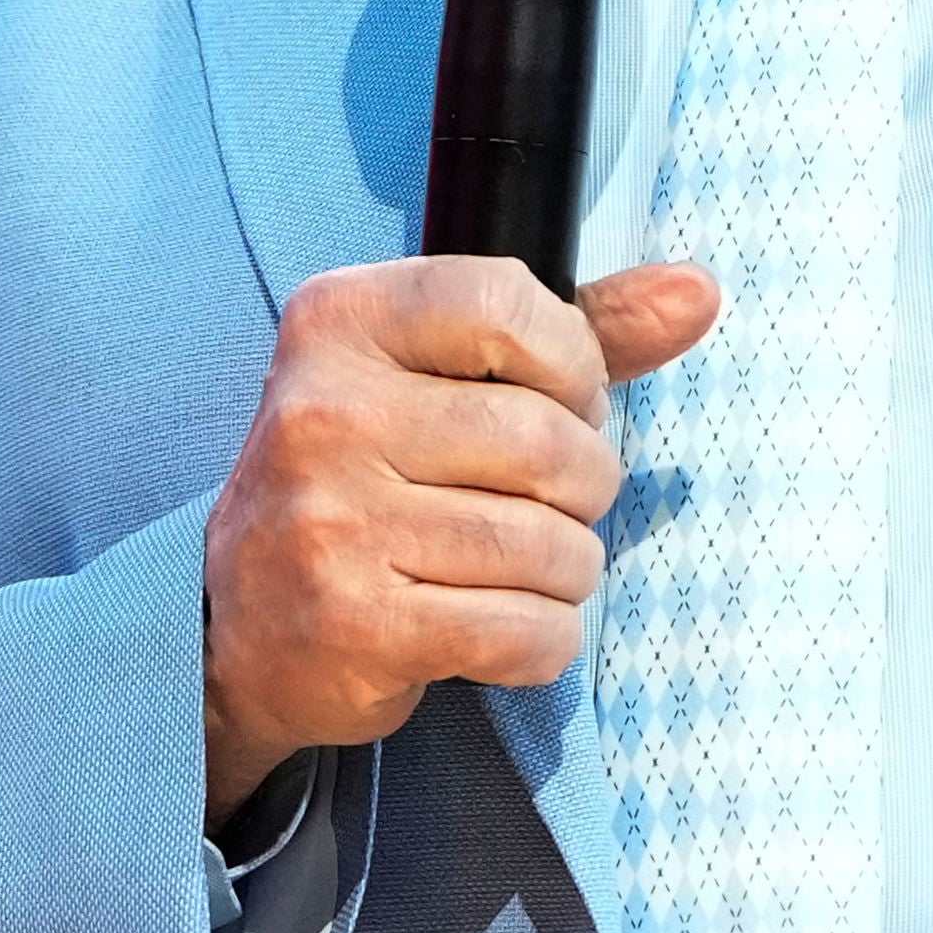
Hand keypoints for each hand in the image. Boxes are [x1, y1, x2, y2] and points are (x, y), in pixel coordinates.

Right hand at [201, 251, 720, 813]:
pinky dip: (543, 641)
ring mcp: (330, 521)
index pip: (513, 305)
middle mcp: (321, 413)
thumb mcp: (442, 377)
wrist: (236, 629)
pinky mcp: (354, 624)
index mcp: (339, 321)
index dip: (572, 365)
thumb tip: (696, 291)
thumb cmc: (364, 481)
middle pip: (547, 441)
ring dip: (566, 571)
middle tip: (549, 506)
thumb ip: (575, 331)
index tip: (559, 402)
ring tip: (522, 569)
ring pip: (546, 545)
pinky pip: (522, 632)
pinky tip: (505, 630)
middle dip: (583, 487)